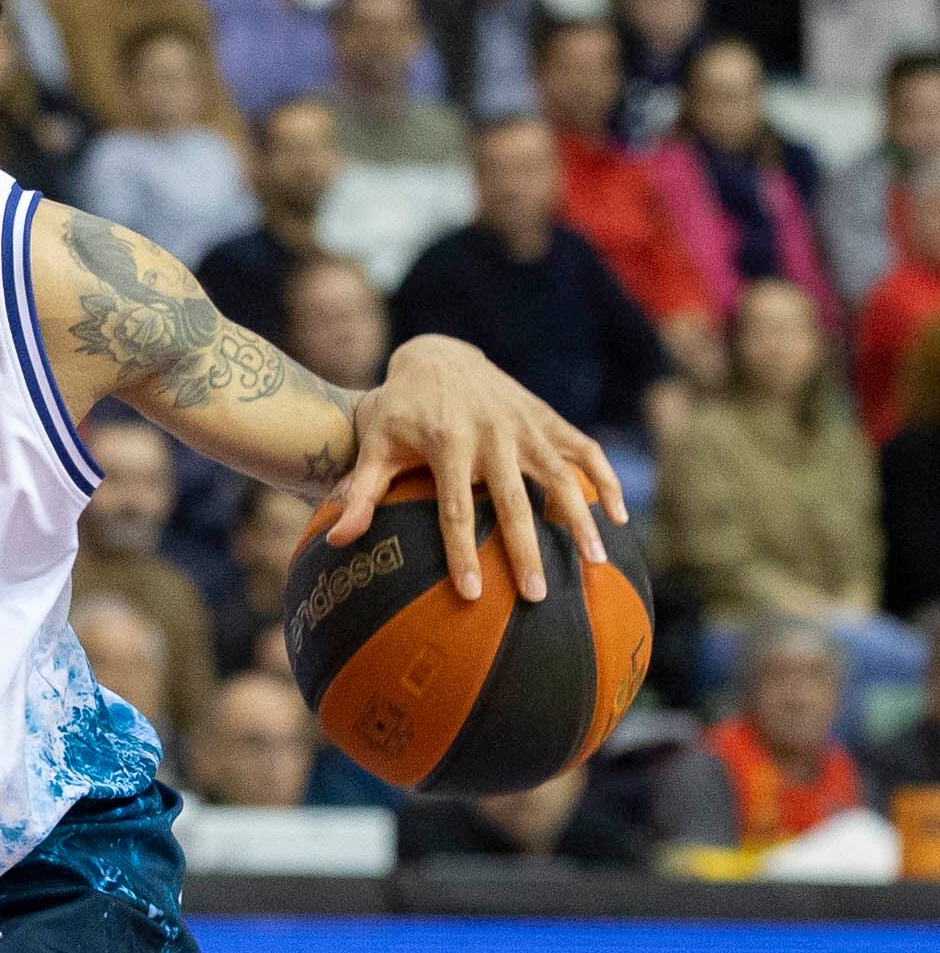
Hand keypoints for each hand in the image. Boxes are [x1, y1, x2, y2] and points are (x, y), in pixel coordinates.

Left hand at [325, 334, 626, 601]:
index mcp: (447, 443)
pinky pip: (583, 450)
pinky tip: (618, 517)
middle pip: (513, 502)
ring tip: (594, 563)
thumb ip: (358, 495)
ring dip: (580, 519)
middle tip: (538, 596)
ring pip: (560, 476)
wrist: (437, 356)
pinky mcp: (546, 418)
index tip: (471, 595)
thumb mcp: (373, 446)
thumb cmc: (398, 410)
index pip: (455, 510)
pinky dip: (603, 480)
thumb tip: (335, 543)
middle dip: (525, 551)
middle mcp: (491, 434)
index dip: (462, 553)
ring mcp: (524, 425)